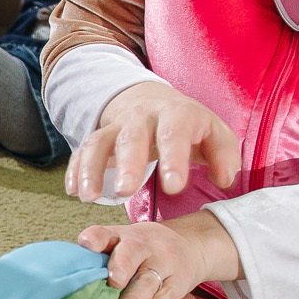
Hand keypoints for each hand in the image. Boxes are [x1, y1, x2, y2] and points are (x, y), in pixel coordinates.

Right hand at [67, 81, 241, 202]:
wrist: (152, 100)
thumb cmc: (188, 126)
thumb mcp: (214, 133)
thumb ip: (224, 156)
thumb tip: (225, 179)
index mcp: (176, 114)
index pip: (175, 134)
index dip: (174, 159)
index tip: (173, 186)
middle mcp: (142, 117)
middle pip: (132, 137)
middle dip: (128, 164)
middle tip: (126, 192)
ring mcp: (116, 126)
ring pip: (98, 142)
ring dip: (91, 169)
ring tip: (89, 198)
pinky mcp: (98, 136)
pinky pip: (82, 150)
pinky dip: (75, 170)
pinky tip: (73, 191)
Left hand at [77, 210, 242, 298]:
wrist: (193, 243)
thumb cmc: (142, 249)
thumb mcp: (122, 242)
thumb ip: (98, 256)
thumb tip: (66, 277)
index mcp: (122, 237)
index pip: (106, 234)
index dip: (96, 238)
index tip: (87, 245)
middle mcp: (143, 246)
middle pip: (131, 254)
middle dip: (121, 267)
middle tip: (113, 283)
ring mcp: (163, 263)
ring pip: (148, 279)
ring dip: (135, 298)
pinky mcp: (179, 281)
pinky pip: (168, 295)